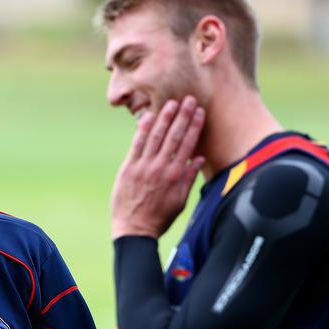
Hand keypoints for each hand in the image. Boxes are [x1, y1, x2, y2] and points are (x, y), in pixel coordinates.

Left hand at [111, 96, 205, 238]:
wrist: (134, 229)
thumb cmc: (159, 217)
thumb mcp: (180, 200)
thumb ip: (189, 178)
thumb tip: (198, 159)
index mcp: (175, 175)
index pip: (187, 144)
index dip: (194, 126)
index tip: (199, 112)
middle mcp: (160, 168)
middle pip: (173, 136)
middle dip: (182, 116)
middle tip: (188, 99)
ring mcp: (143, 167)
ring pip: (155, 137)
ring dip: (163, 118)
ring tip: (171, 103)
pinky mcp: (128, 168)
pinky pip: (136, 145)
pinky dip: (142, 130)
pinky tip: (147, 116)